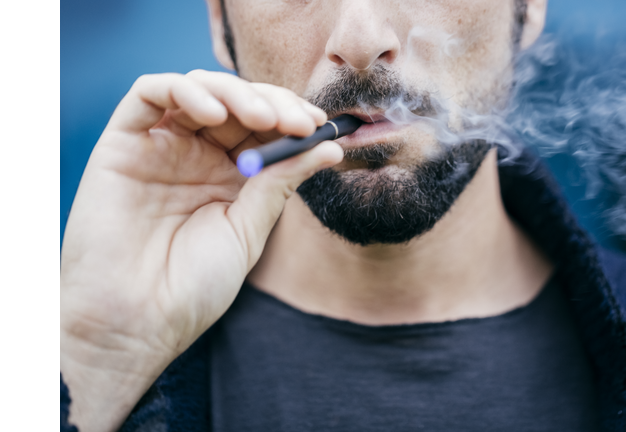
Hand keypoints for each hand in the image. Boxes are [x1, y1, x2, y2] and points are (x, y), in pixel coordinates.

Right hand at [60, 70, 341, 431]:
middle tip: (299, 122)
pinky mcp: (122, 142)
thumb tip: (330, 146)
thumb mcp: (249, 228)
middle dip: (273, 103)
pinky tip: (215, 114)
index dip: (292, 117)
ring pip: (198, 89)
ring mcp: (159, 146)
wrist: (137, 322)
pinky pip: (148, 94)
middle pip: (236, 101)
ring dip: (236, 93)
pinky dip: (184, 90)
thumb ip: (281, 181)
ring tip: (264, 119)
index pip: (264, 126)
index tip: (320, 126)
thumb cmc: (193, 285)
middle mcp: (196, 154)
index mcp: (230, 174)